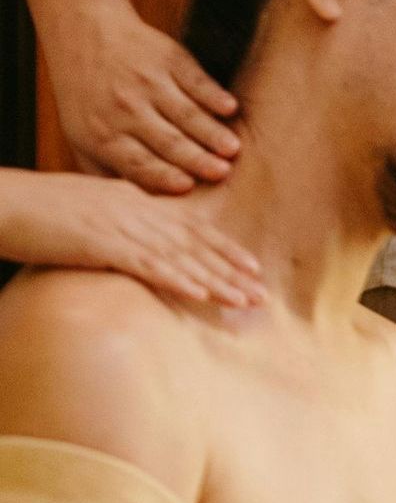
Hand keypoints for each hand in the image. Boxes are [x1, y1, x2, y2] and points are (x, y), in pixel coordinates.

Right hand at [0, 172, 264, 306]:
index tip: (252, 268)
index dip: (225, 249)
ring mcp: (122, 227)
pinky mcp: (102, 244)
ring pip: (181, 257)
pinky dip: (177, 279)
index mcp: (137, 202)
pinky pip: (148, 265)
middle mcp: (138, 212)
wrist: (4, 201)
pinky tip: (202, 294)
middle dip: (233, 271)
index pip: (192, 228)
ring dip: (216, 281)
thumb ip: (121, 218)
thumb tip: (140, 237)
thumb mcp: (91, 207)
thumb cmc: (39, 208)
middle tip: (263, 294)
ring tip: (245, 301)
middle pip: (196, 245)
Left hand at [40, 0, 241, 192]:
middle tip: (222, 173)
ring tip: (233, 148)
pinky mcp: (167, 59)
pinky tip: (230, 108)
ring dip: (212, 132)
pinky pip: (195, 81)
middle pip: (167, 140)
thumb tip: (138, 207)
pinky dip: (213, 95)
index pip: (137, 161)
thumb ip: (106, 170)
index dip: (163, 174)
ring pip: (185, 113)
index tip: (188, 186)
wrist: (84, 34)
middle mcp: (123, 108)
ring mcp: (147, 82)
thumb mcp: (81, 135)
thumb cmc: (88, 96)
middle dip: (196, 158)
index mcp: (102, 133)